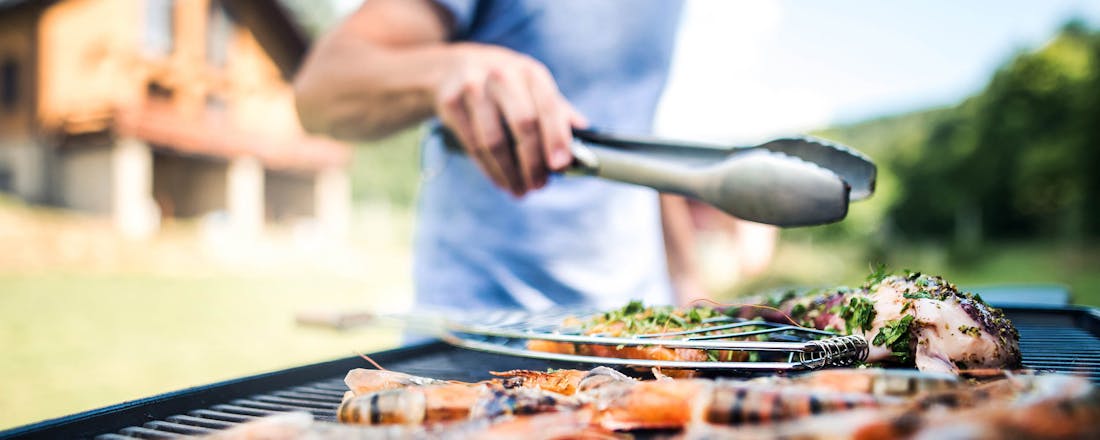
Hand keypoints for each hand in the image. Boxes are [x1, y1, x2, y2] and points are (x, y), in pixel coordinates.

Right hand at [434, 43, 586, 195]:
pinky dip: (490, 170)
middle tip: (540, 186)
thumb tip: (584, 132)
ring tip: (521, 190)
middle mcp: (502, 75)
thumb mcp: (529, 86)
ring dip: (510, 173)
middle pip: (523, 124)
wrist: (448, 68)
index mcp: (530, 72)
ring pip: (494, 141)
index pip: (549, 107)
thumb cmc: (501, 83)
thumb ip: (556, 109)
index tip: (561, 166)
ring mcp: (474, 88)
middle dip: (534, 162)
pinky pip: (473, 146)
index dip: (557, 138)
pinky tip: (501, 182)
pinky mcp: (451, 103)